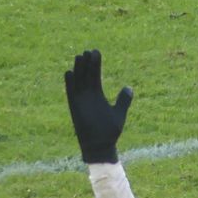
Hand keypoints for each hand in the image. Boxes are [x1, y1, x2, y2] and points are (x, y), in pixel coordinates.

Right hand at [64, 49, 132, 163]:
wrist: (100, 146)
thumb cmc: (109, 132)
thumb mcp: (119, 114)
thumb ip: (123, 101)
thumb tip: (128, 88)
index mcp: (97, 95)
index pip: (95, 75)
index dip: (95, 64)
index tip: (96, 52)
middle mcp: (87, 96)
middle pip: (86, 75)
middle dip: (88, 63)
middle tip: (89, 51)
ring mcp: (80, 101)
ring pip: (78, 81)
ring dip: (78, 69)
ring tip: (80, 56)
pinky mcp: (74, 107)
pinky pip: (71, 93)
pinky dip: (70, 83)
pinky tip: (69, 72)